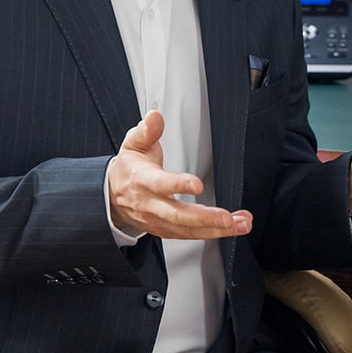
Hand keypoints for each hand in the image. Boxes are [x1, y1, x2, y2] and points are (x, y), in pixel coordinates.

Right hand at [106, 110, 251, 239]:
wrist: (112, 196)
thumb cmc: (129, 169)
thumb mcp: (134, 144)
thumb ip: (147, 131)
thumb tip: (154, 117)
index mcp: (143, 180)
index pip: (160, 184)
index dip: (178, 185)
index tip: (197, 184)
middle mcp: (151, 205)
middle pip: (177, 215)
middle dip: (204, 218)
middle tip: (227, 218)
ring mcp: (159, 221)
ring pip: (188, 229)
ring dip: (216, 229)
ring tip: (239, 224)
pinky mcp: (167, 230)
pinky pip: (191, 235)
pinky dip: (214, 232)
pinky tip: (233, 226)